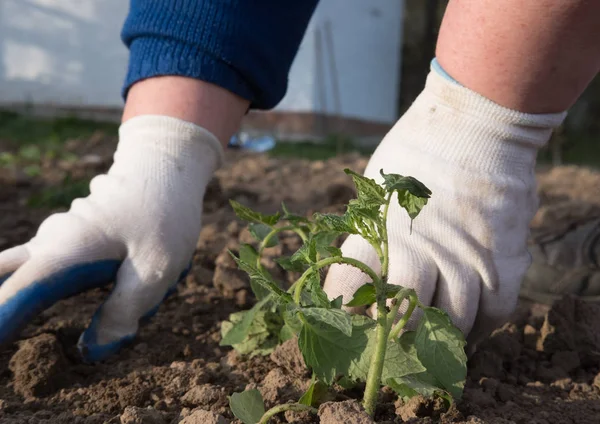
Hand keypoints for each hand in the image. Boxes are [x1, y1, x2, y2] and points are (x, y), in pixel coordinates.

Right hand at [0, 115, 221, 361]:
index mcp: (64, 253)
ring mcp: (57, 236)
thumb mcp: (155, 269)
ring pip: (18, 269)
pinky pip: (39, 263)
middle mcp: (50, 243)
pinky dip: (29, 283)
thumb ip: (123, 311)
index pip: (13, 296)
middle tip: (3, 326)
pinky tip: (43, 297)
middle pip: (2, 275)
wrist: (170, 166)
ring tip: (37, 309)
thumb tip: (91, 353)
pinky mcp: (69, 237)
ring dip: (15, 297)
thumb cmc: (164, 215)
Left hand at [324, 68, 564, 345]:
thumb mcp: (378, 183)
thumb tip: (361, 263)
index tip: (350, 320)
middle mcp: (419, 246)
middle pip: (406, 318)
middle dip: (399, 336)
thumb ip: (370, 228)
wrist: (475, 119)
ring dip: (445, 336)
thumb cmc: (418, 148)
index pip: (350, 290)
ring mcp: (464, 253)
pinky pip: (497, 310)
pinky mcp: (504, 254)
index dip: (347, 313)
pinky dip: (485, 325)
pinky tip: (475, 322)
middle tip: (398, 339)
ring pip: (455, 322)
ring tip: (439, 335)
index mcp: (378, 229)